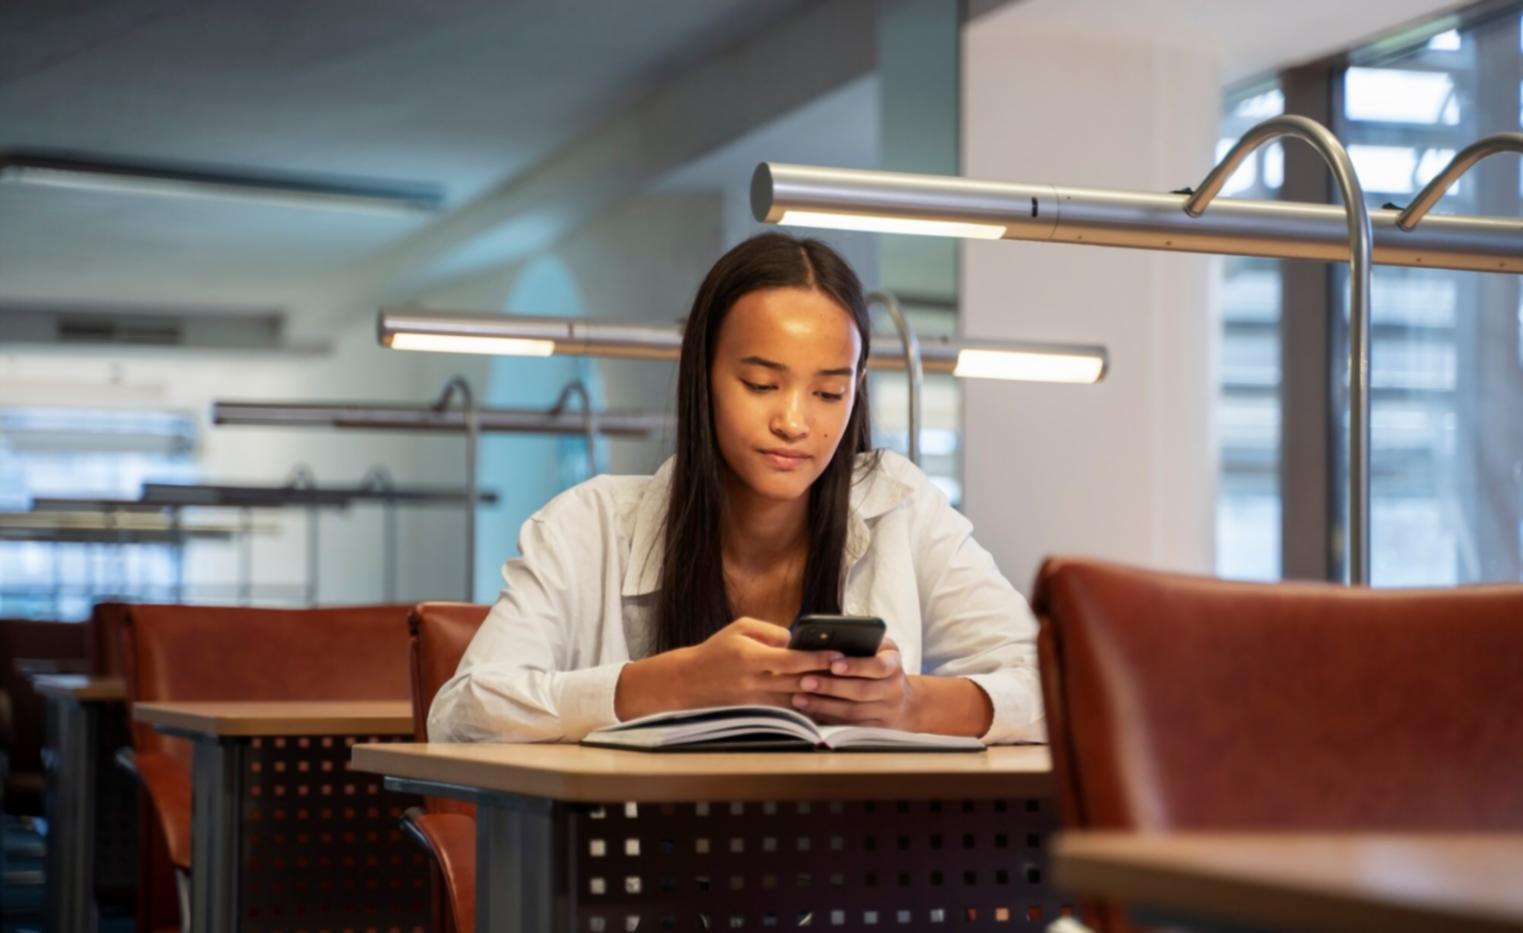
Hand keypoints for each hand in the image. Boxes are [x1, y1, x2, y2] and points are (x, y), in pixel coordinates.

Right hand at [615, 617, 840, 719]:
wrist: (689, 682)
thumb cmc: (718, 650)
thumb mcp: (741, 628)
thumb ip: (772, 631)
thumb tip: (797, 640)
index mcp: (752, 658)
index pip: (792, 660)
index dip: (818, 658)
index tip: (840, 654)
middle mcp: (755, 682)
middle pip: (799, 682)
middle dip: (827, 677)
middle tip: (854, 672)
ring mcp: (756, 701)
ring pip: (797, 700)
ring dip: (821, 696)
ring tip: (847, 688)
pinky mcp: (757, 713)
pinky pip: (788, 711)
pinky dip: (806, 708)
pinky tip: (825, 703)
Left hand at [791, 636, 916, 729]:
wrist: (906, 703)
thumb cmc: (882, 665)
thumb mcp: (881, 649)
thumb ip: (862, 643)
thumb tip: (828, 639)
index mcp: (894, 664)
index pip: (878, 666)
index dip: (856, 666)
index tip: (833, 665)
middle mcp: (894, 689)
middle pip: (861, 691)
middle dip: (831, 687)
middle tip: (805, 681)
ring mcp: (887, 712)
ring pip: (853, 712)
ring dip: (824, 706)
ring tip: (800, 698)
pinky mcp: (877, 730)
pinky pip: (850, 726)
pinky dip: (828, 719)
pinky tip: (809, 713)